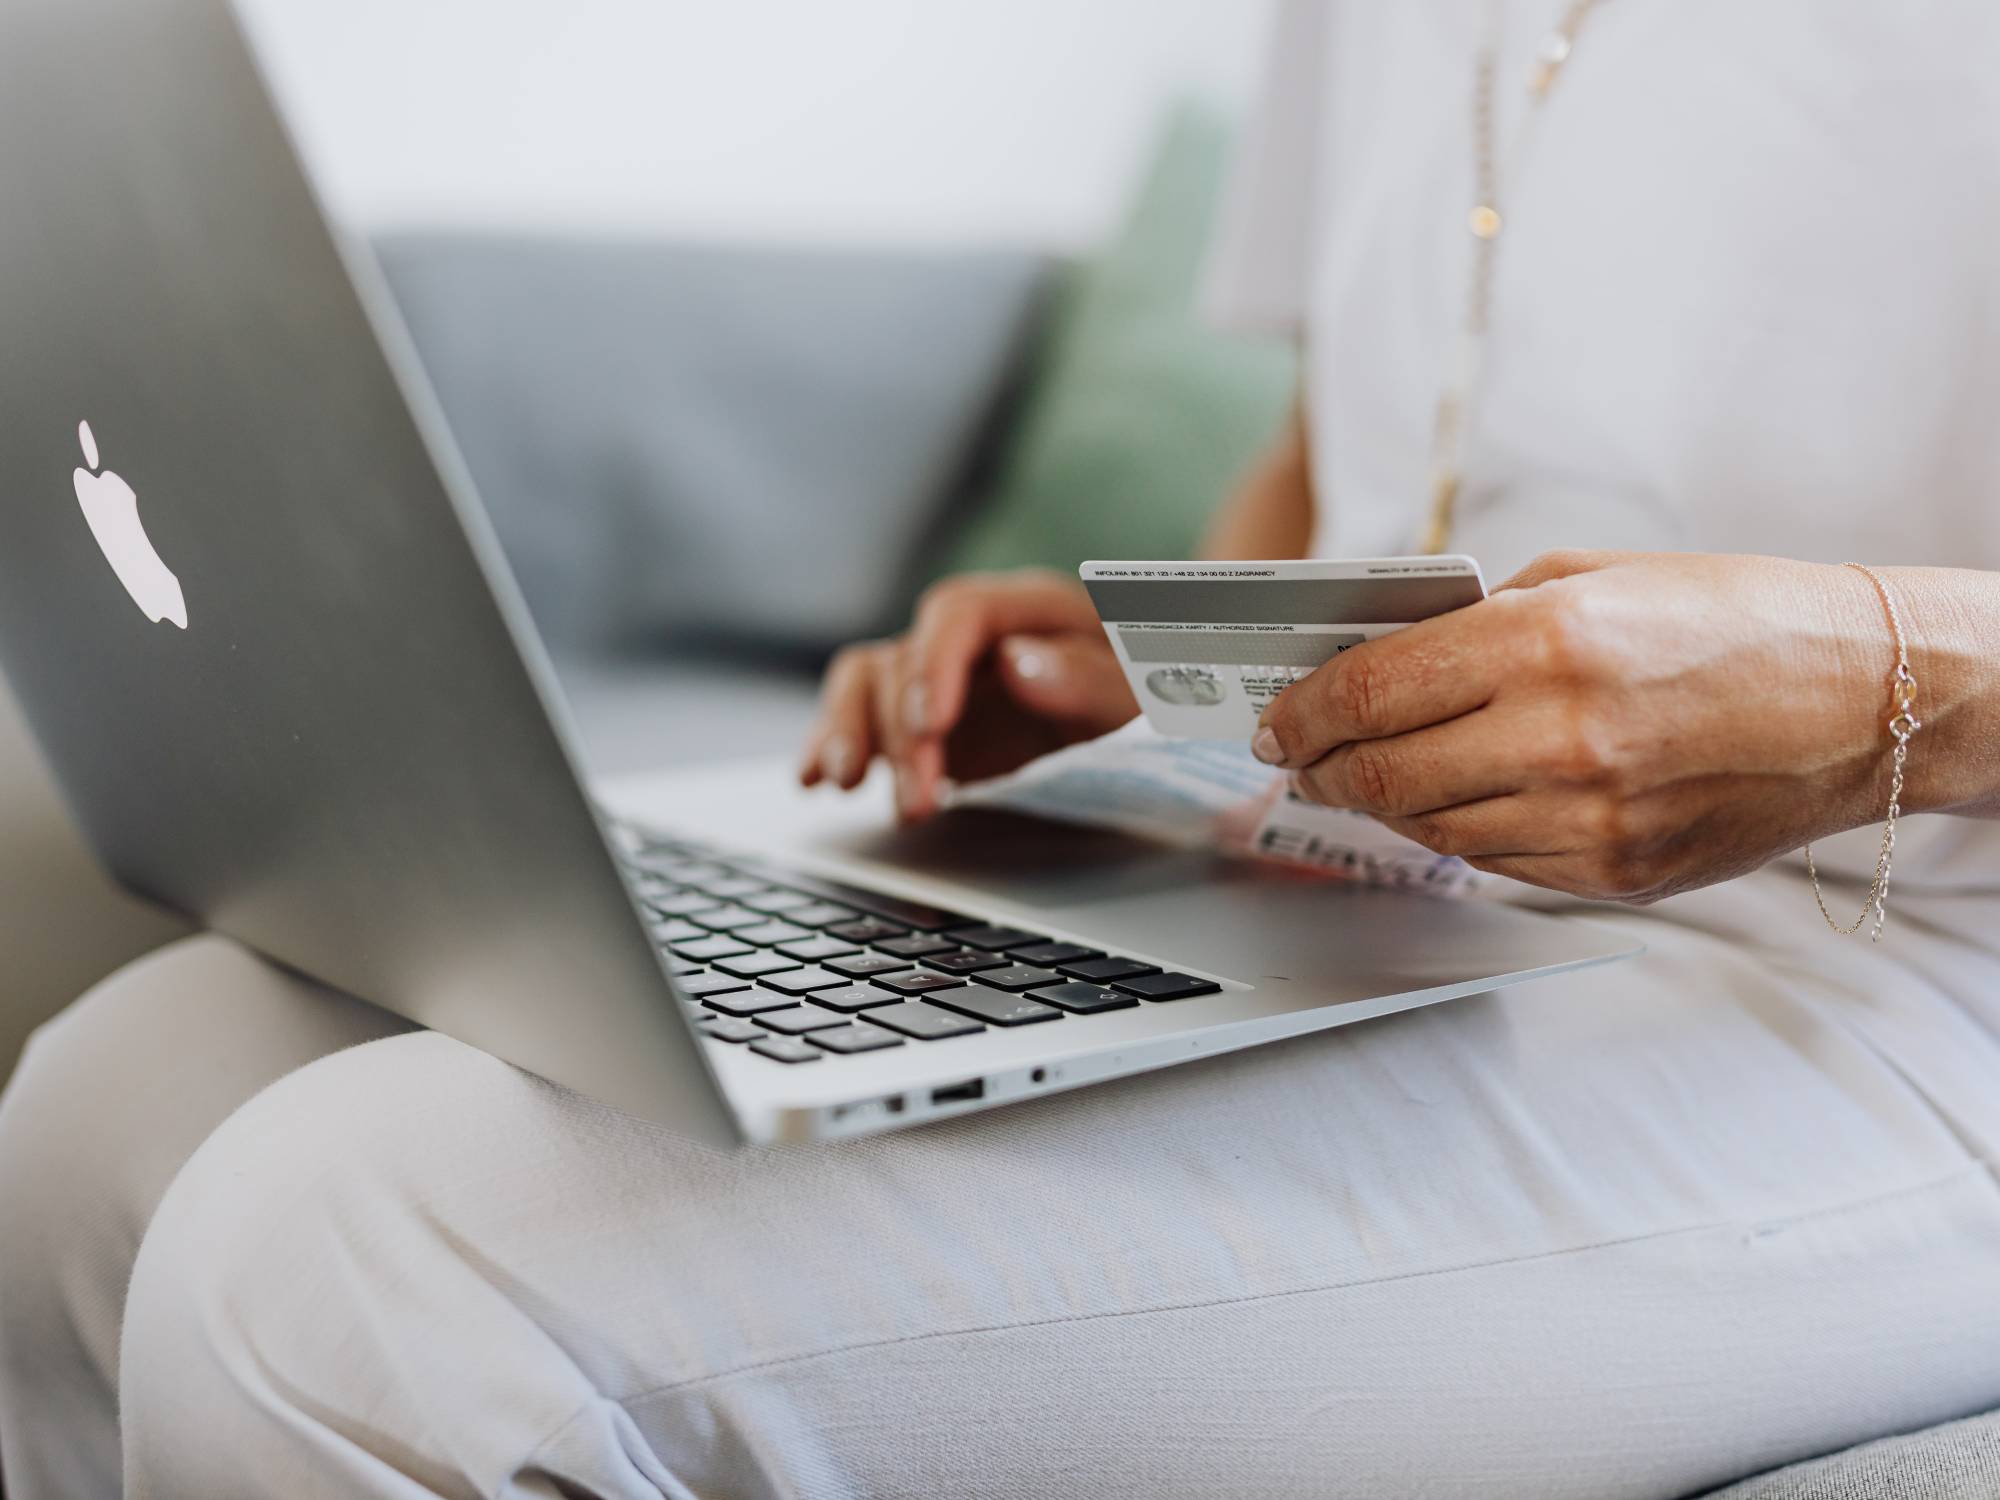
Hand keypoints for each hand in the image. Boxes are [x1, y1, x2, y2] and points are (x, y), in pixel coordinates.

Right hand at [799, 569, 1138, 820]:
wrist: (1151, 713)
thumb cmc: (1152, 693)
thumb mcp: (1144, 691)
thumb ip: (1090, 678)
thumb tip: (1019, 665)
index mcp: (1029, 608)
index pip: (958, 612)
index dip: (934, 663)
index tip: (930, 723)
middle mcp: (971, 634)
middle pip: (905, 658)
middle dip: (901, 733)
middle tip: (920, 801)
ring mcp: (939, 675)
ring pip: (865, 682)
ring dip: (849, 734)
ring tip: (845, 785)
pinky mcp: (919, 719)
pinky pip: (859, 717)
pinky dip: (831, 744)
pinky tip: (813, 780)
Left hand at [1253, 550, 1903, 901]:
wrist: (1865, 698)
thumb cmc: (1732, 618)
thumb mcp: (1592, 577)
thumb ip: (1477, 621)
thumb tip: (1376, 659)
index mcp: (1548, 643)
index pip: (1370, 692)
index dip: (1301, 712)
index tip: (1274, 720)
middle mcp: (1562, 739)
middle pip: (1380, 774)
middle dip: (1319, 768)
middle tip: (1297, 758)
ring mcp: (1590, 820)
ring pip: (1428, 828)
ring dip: (1380, 804)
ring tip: (1362, 776)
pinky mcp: (1615, 874)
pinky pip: (1494, 862)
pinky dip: (1455, 831)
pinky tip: (1451, 801)